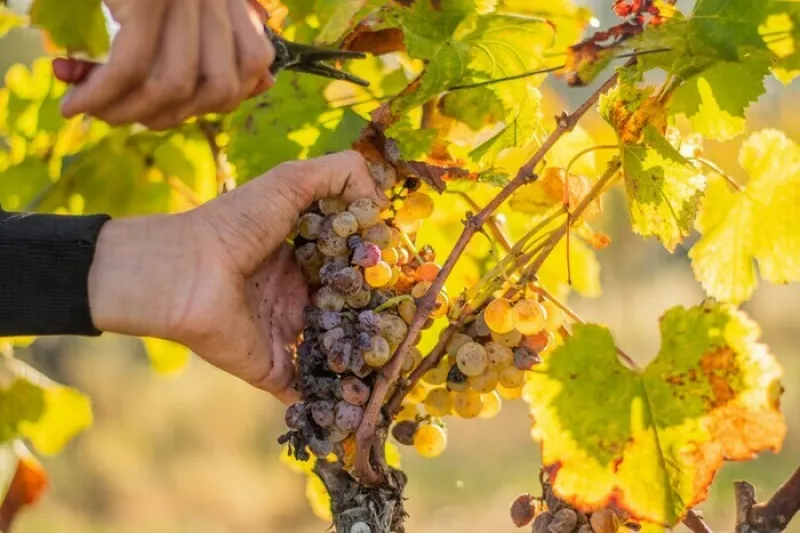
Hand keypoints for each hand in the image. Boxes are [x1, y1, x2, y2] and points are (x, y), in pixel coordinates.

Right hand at [54, 0, 274, 130]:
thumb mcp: (181, 7)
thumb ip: (228, 41)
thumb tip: (265, 82)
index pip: (250, 73)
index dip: (208, 104)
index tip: (160, 112)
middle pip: (216, 90)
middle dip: (165, 116)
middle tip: (119, 117)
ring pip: (174, 86)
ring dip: (127, 112)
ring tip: (91, 110)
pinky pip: (131, 68)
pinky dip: (100, 95)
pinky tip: (74, 102)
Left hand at [87, 151, 387, 402]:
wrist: (186, 272)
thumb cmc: (236, 223)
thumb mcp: (290, 182)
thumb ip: (340, 175)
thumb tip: (381, 202)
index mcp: (301, 254)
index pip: (350, 262)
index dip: (378, 264)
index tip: (408, 268)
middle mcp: (296, 294)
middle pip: (346, 307)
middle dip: (379, 313)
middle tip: (417, 317)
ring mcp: (285, 333)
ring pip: (335, 348)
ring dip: (365, 355)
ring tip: (404, 358)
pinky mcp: (274, 367)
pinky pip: (310, 387)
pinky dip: (335, 397)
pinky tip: (370, 398)